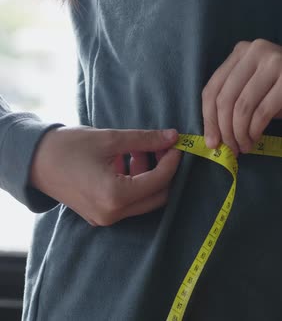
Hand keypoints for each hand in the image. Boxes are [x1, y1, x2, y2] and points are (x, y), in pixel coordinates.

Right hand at [29, 126, 181, 225]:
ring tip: (141, 149)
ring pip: (144, 200)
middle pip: (157, 196)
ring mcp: (106, 218)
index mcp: (115, 196)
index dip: (172, 161)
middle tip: (163, 147)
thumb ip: (145, 140)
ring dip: (150, 176)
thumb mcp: (109, 139)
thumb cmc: (66, 147)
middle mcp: (112, 214)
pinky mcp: (101, 215)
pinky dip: (136, 183)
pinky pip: (129, 202)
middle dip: (165, 171)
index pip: (159, 181)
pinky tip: (129, 159)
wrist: (31, 161)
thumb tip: (173, 137)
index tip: (177, 144)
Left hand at [202, 39, 281, 155]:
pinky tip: (256, 138)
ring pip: (243, 107)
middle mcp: (256, 51)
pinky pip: (262, 112)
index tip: (211, 142)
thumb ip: (233, 99)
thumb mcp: (255, 85)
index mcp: (241, 51)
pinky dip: (255, 130)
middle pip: (225, 98)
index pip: (213, 87)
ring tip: (244, 147)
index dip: (208, 118)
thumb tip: (214, 133)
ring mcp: (274, 63)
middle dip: (224, 130)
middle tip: (229, 148)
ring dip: (240, 134)